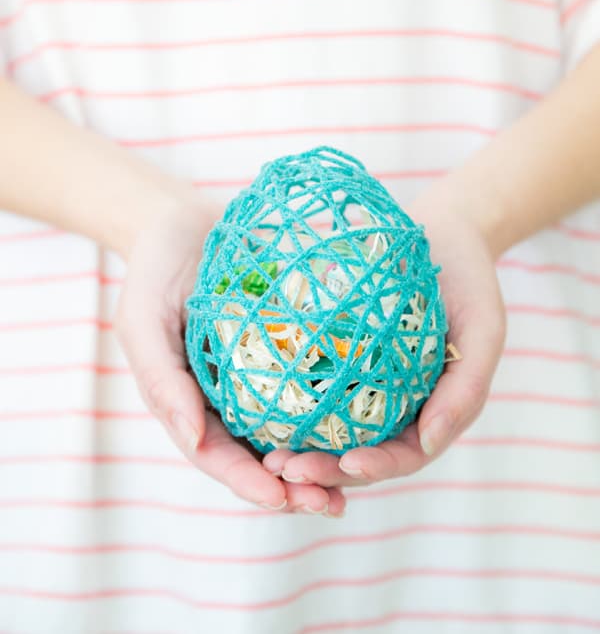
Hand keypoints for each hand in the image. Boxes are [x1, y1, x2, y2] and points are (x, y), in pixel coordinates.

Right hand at [114, 190, 345, 515]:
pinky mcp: (283, 344)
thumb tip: (194, 438)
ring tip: (357, 478)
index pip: (217, 457)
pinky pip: (308, 380)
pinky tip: (367, 417)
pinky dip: (333, 405)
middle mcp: (225, 397)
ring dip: (319, 458)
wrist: (180, 223)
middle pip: (259, 456)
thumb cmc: (153, 272)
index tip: (282, 498)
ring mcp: (255, 374)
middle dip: (294, 487)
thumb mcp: (142, 322)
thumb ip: (160, 379)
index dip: (248, 484)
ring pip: (289, 428)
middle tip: (332, 504)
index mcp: (188, 402)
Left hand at [262, 184, 505, 487]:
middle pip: (359, 454)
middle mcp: (398, 408)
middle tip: (284, 469)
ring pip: (333, 431)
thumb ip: (465, 390)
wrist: (446, 235)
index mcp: (433, 412)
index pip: (403, 455)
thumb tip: (428, 443)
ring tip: (266, 457)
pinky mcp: (345, 358)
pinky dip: (293, 404)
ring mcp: (370, 386)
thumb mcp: (484, 330)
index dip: (375, 467)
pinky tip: (260, 405)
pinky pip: (318, 386)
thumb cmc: (470, 282)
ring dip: (302, 449)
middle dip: (324, 471)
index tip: (346, 463)